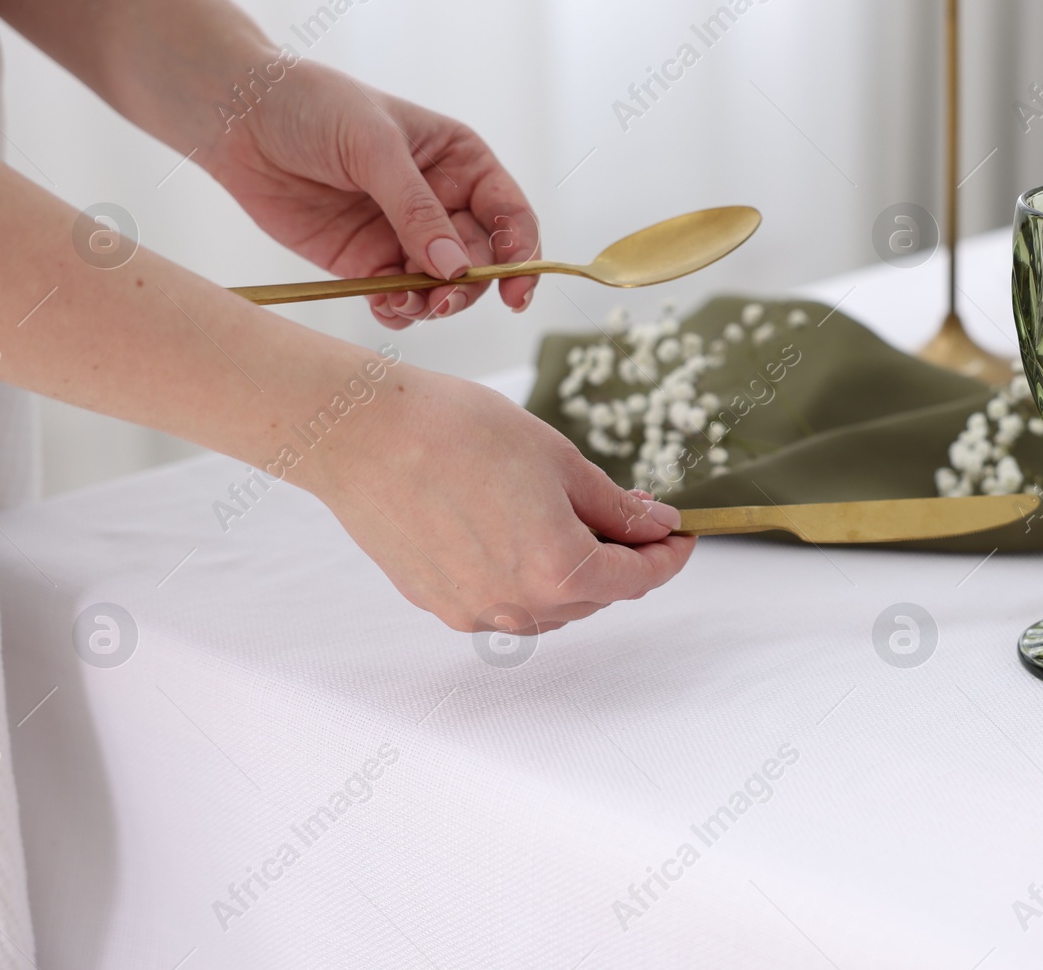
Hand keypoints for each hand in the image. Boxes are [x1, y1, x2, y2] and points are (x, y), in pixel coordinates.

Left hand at [202, 59, 538, 328]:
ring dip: (434, 304)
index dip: (521, 254)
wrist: (240, 120)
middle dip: (468, 285)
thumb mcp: (374, 147)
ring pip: (444, 289)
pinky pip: (399, 301)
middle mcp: (442, 202)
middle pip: (481, 261)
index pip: (510, 215)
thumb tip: (456, 269)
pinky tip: (382, 304)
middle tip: (441, 296)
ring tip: (404, 301)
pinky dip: (399, 312)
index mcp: (460, 162)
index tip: (515, 291)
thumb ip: (417, 210)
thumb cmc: (314, 107)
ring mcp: (405, 236)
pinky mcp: (367, 263)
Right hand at [312, 368, 694, 632]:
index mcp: (559, 569)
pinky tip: (515, 530)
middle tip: (629, 514)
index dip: (668, 557)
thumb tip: (657, 526)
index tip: (681, 536)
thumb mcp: (559, 459)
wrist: (361, 434)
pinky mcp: (437, 603)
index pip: (638, 580)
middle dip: (621, 560)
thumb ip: (616, 505)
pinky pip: (502, 603)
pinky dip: (525, 577)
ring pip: (550, 608)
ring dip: (573, 574)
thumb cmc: (457, 431)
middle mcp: (517, 606)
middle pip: (596, 597)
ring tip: (568, 517)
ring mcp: (473, 611)